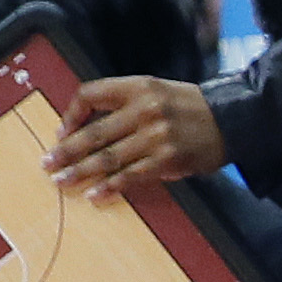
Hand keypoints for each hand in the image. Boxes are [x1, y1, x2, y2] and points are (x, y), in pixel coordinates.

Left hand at [47, 74, 225, 192]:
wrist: (233, 119)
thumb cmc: (189, 107)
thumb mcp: (157, 91)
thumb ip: (124, 103)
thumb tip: (84, 129)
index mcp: (140, 86)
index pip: (91, 94)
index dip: (71, 113)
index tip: (62, 132)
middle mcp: (146, 109)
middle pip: (94, 132)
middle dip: (66, 151)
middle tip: (48, 164)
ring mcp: (157, 136)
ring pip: (108, 158)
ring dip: (81, 172)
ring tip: (61, 181)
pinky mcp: (168, 159)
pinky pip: (131, 176)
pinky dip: (110, 187)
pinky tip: (95, 194)